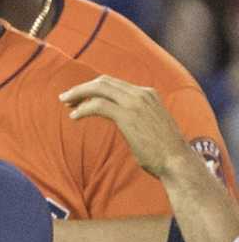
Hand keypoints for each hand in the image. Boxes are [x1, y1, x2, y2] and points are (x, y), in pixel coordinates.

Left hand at [61, 76, 198, 181]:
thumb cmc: (163, 150)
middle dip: (82, 88)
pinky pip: (99, 105)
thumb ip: (137, 118)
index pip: (115, 84)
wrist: (176, 160)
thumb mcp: (150, 126)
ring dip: (79, 94)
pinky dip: (83, 108)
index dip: (94, 88)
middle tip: (65, 97)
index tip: (79, 97)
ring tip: (66, 104)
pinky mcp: (128, 116)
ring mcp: (136, 102)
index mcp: (148, 94)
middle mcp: (142, 94)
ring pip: (100, 89)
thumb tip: (125, 123)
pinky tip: (74, 116)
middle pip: (105, 82)